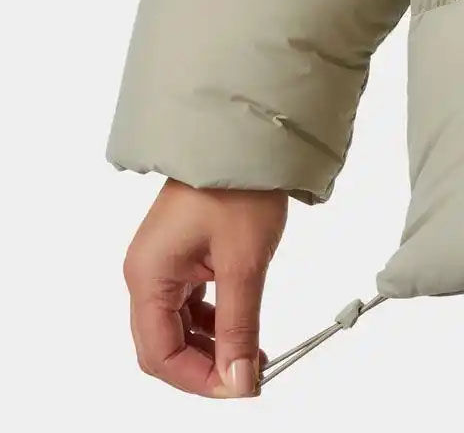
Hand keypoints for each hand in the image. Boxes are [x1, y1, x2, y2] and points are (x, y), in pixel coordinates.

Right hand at [123, 178, 287, 397]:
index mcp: (149, 275)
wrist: (246, 137)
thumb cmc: (239, 189)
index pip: (159, 353)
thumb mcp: (243, 263)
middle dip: (205, 365)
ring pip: (179, 323)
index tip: (239, 388)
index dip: (198, 380)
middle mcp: (148, 271)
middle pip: (164, 342)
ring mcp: (165, 260)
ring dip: (212, 344)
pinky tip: (243, 326)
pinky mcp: (184, 251)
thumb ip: (240, 326)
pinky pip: (191, 300)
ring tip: (253, 354)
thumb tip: (239, 380)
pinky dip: (216, 318)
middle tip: (248, 375)